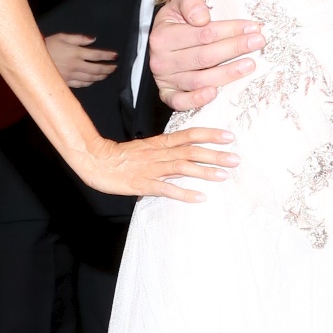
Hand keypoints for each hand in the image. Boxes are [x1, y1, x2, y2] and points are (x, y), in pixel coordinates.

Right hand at [44, 31, 118, 89]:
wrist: (33, 59)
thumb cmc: (48, 45)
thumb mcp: (63, 37)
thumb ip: (80, 38)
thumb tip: (94, 40)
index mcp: (76, 53)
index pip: (97, 55)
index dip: (108, 56)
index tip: (115, 56)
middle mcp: (76, 65)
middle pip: (97, 69)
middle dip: (108, 69)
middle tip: (114, 68)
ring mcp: (71, 75)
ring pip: (91, 78)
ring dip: (101, 77)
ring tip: (107, 74)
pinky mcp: (67, 82)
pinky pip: (82, 84)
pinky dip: (90, 83)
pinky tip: (93, 81)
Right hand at [75, 126, 235, 202]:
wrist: (96, 161)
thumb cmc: (122, 157)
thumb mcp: (148, 148)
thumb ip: (167, 149)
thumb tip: (188, 152)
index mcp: (161, 143)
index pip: (189, 134)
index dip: (210, 134)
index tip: (229, 136)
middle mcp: (159, 154)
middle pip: (191, 151)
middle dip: (214, 154)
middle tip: (236, 158)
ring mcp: (152, 169)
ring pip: (182, 168)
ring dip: (204, 172)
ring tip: (223, 176)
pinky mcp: (143, 184)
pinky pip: (166, 189)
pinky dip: (183, 193)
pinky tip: (199, 197)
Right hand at [149, 0, 262, 112]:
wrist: (159, 43)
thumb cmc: (176, 22)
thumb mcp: (179, 3)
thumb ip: (190, 2)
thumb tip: (202, 18)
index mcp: (163, 36)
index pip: (202, 34)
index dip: (229, 30)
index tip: (252, 28)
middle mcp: (161, 60)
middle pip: (204, 56)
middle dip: (234, 49)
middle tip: (258, 43)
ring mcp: (164, 80)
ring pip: (199, 79)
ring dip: (226, 73)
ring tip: (249, 65)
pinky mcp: (168, 95)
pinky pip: (181, 102)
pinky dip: (197, 99)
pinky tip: (215, 93)